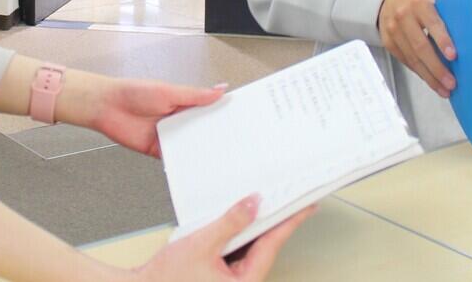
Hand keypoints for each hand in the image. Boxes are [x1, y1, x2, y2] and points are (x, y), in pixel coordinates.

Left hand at [89, 77, 226, 157]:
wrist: (108, 107)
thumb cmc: (133, 92)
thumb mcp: (168, 91)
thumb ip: (195, 95)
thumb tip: (220, 89)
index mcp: (183, 103)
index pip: (208, 111)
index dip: (222, 116)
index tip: (239, 122)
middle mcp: (178, 120)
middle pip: (201, 131)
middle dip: (215, 138)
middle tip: (234, 146)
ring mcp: (169, 136)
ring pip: (190, 147)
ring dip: (200, 152)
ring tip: (219, 160)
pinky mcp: (158, 150)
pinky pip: (174, 159)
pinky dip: (183, 163)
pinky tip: (194, 168)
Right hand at [133, 196, 314, 281]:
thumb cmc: (166, 280)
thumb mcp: (201, 243)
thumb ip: (229, 222)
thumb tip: (252, 205)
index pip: (272, 245)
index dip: (289, 222)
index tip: (305, 206)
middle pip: (263, 247)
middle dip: (270, 222)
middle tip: (287, 198)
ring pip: (250, 250)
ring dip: (251, 228)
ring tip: (258, 204)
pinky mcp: (220, 277)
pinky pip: (236, 253)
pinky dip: (237, 236)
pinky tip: (234, 221)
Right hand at [377, 0, 456, 96]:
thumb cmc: (416, 1)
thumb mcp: (431, 0)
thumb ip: (442, 17)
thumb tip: (464, 43)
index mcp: (419, 3)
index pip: (433, 24)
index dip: (443, 41)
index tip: (453, 56)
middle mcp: (403, 16)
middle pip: (421, 46)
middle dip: (437, 68)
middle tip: (451, 82)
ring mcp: (393, 30)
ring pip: (412, 58)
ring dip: (429, 76)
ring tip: (443, 88)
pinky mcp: (388, 42)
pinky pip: (405, 61)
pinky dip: (419, 72)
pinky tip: (430, 80)